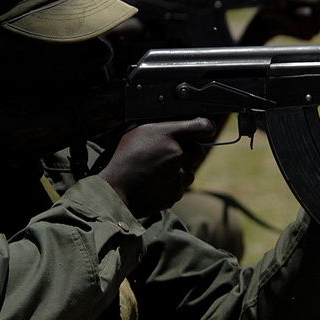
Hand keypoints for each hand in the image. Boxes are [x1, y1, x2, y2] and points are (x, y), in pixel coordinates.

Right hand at [98, 118, 214, 217]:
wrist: (115, 190)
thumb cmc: (123, 158)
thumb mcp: (138, 131)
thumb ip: (163, 128)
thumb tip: (179, 126)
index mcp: (168, 134)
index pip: (202, 126)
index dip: (204, 128)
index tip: (203, 131)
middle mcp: (178, 153)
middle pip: (198, 151)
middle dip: (188, 154)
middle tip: (169, 156)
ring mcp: (178, 175)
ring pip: (190, 172)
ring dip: (180, 172)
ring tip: (157, 172)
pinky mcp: (176, 193)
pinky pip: (180, 188)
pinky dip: (171, 187)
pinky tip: (154, 184)